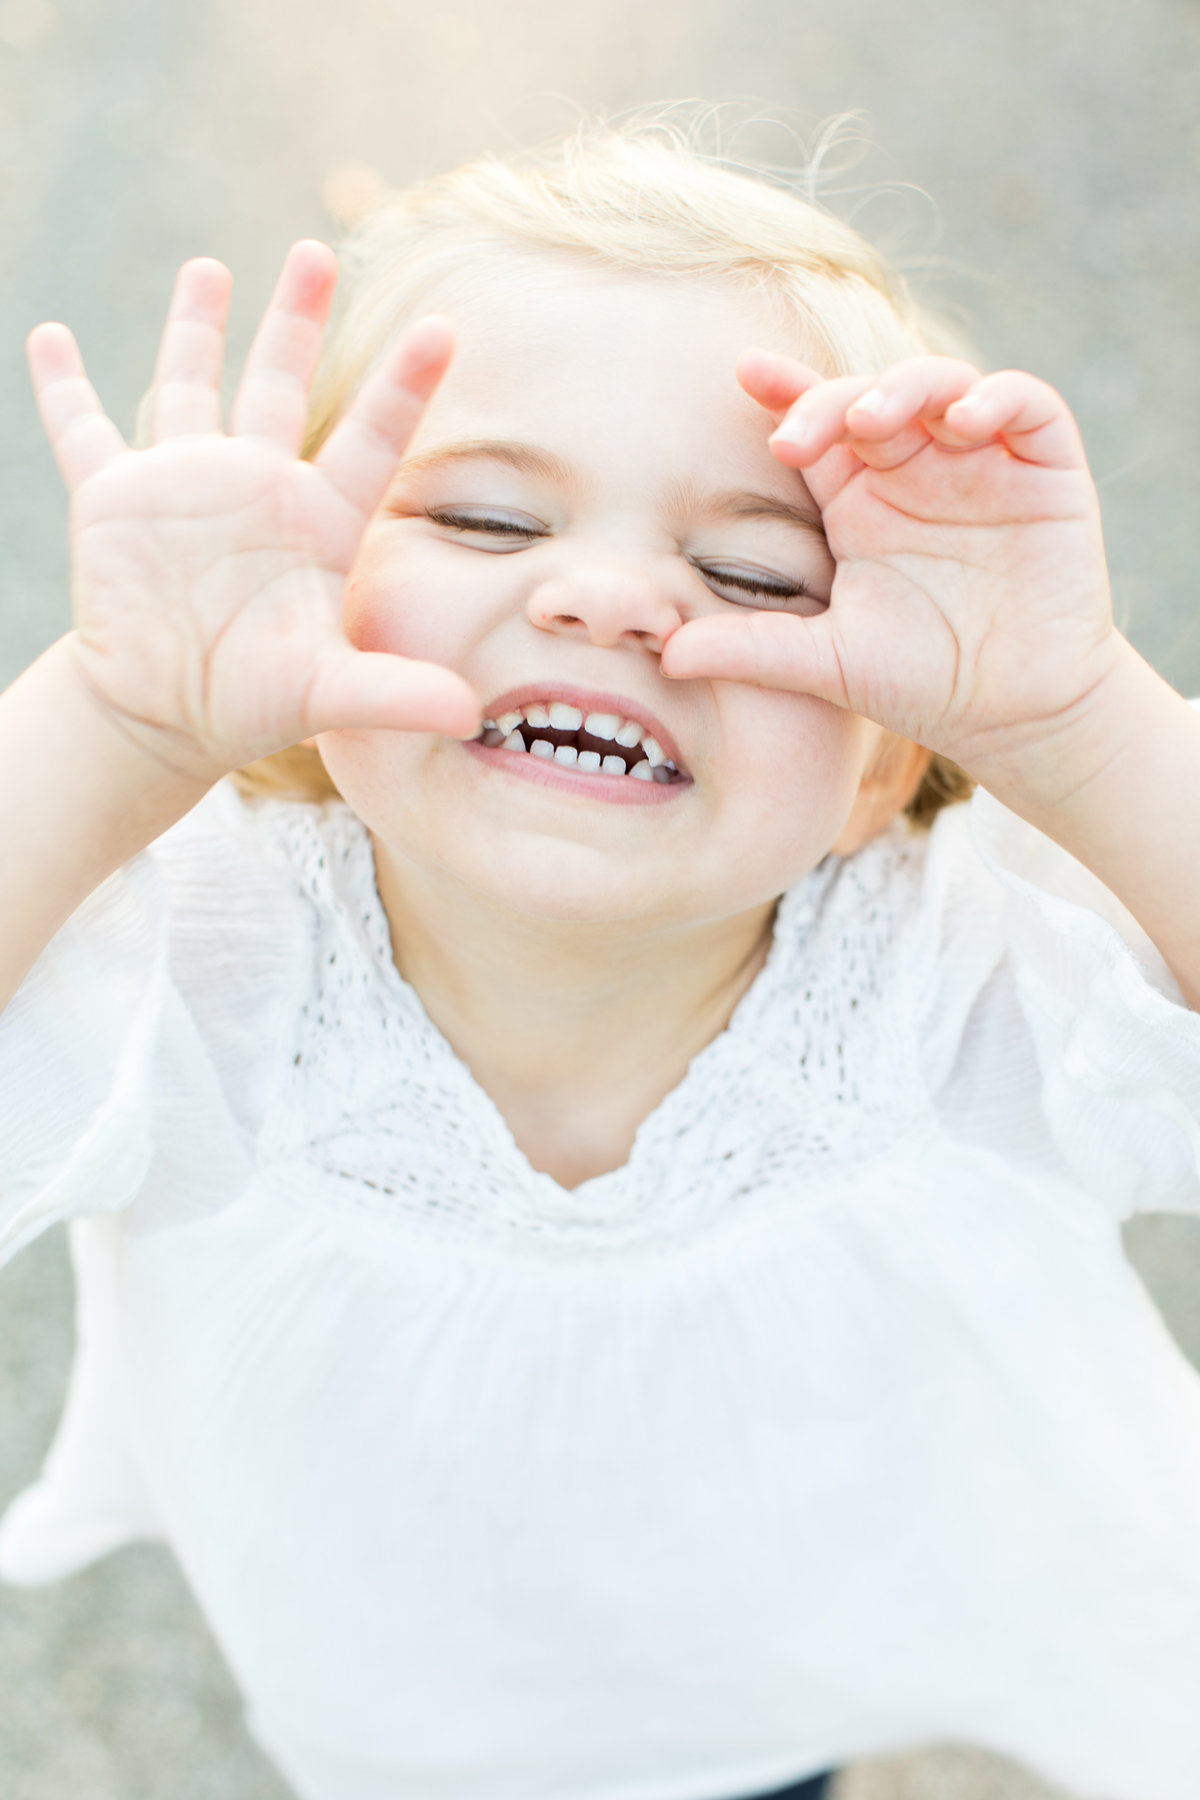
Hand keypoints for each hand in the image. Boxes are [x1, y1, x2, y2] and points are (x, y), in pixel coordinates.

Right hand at [28, 242, 479, 784]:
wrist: (166, 716)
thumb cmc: (256, 702)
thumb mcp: (331, 694)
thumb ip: (396, 693)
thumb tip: (471, 717)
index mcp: (318, 520)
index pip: (374, 440)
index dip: (405, 385)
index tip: (444, 327)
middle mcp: (257, 486)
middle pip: (281, 382)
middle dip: (294, 318)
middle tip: (314, 253)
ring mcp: (186, 483)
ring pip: (192, 384)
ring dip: (197, 326)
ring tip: (211, 267)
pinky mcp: (117, 500)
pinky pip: (83, 430)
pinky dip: (63, 386)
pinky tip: (48, 337)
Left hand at [661, 352, 1123, 799]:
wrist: (1014, 717)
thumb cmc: (920, 684)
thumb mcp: (824, 664)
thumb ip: (750, 649)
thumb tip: (664, 651)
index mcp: (858, 500)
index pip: (818, 427)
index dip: (786, 393)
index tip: (745, 374)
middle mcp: (916, 468)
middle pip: (869, 396)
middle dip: (832, 400)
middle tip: (797, 437)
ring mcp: (982, 462)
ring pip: (942, 383)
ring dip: (904, 388)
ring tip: (874, 421)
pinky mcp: (1046, 469)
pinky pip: (1027, 403)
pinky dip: (997, 397)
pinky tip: (965, 420)